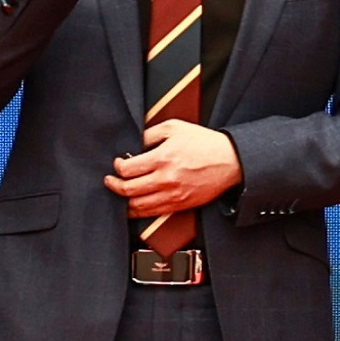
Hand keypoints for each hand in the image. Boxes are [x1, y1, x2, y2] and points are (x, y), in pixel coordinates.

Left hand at [105, 117, 241, 219]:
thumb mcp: (174, 127)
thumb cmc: (204, 143)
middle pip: (128, 190)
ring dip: (124, 201)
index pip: (128, 169)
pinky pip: (153, 213)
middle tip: (109, 181)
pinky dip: (138, 212)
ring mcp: (173, 195)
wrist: (230, 161)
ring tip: (119, 194)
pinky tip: (133, 206)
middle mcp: (166, 179)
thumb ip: (150, 134)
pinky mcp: (180, 205)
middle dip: (114, 185)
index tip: (117, 164)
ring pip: (138, 206)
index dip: (117, 167)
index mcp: (163, 158)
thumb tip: (133, 144)